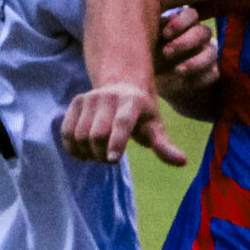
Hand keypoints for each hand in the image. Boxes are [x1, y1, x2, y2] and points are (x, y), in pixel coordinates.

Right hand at [61, 82, 185, 166]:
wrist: (122, 88)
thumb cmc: (142, 115)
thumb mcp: (155, 128)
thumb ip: (164, 146)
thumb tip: (182, 162)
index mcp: (132, 102)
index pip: (122, 123)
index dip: (116, 142)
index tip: (112, 161)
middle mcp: (109, 97)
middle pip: (97, 134)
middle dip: (101, 154)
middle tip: (109, 160)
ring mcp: (90, 98)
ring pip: (80, 135)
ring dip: (88, 153)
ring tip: (98, 155)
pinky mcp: (77, 102)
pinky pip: (67, 132)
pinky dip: (73, 148)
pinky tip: (83, 152)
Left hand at [153, 6, 217, 100]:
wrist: (162, 85)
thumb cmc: (150, 57)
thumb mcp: (146, 45)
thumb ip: (146, 33)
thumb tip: (136, 26)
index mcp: (183, 25)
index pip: (191, 14)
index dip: (181, 22)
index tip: (164, 34)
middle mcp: (198, 37)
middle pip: (203, 31)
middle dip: (185, 42)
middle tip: (166, 53)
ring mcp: (207, 54)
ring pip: (212, 52)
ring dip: (195, 62)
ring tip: (178, 70)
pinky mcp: (211, 73)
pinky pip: (214, 73)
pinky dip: (201, 78)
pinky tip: (187, 83)